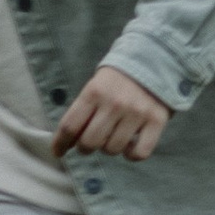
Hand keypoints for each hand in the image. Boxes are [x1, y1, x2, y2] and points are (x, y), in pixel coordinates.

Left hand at [52, 64, 172, 162]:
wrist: (153, 58)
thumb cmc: (118, 78)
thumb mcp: (95, 85)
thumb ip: (84, 110)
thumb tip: (68, 140)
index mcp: (94, 92)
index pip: (70, 126)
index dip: (60, 143)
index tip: (58, 152)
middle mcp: (114, 103)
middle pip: (90, 142)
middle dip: (85, 147)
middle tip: (89, 142)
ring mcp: (136, 113)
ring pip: (113, 149)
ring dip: (109, 148)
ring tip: (113, 137)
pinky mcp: (156, 121)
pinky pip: (139, 153)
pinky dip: (131, 155)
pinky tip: (130, 146)